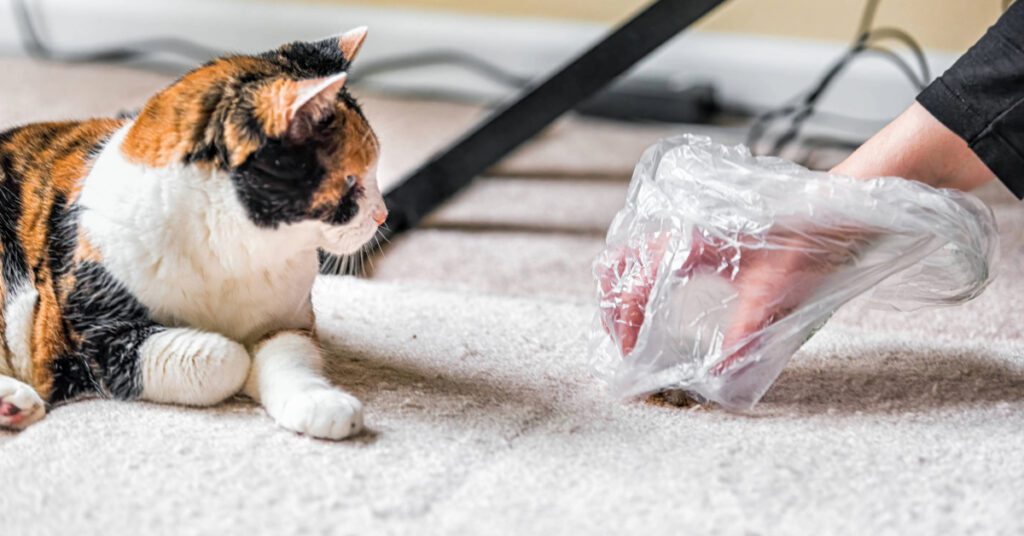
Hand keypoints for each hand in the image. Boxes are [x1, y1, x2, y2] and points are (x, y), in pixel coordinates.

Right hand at [597, 227, 867, 371]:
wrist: (832, 211)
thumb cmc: (806, 245)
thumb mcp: (774, 296)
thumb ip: (744, 335)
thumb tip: (719, 376)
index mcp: (689, 243)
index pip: (635, 284)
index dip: (625, 322)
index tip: (631, 353)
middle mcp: (680, 230)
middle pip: (618, 264)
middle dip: (611, 305)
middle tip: (622, 341)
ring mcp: (686, 226)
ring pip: (629, 254)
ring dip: (620, 288)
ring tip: (630, 323)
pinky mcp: (698, 230)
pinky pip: (649, 250)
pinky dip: (638, 276)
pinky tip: (654, 300)